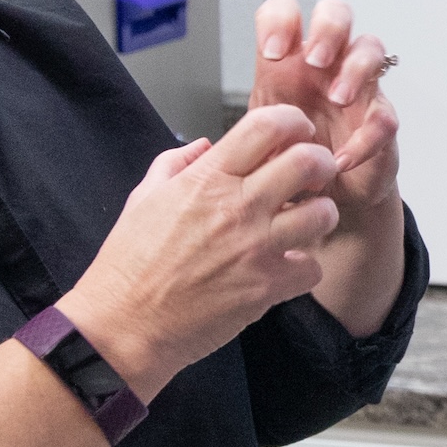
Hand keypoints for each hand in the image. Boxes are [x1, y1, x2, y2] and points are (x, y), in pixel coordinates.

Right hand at [65, 105, 339, 395]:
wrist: (124, 325)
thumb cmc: (129, 263)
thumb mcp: (143, 198)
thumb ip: (176, 162)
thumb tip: (204, 145)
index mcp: (207, 178)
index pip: (267, 125)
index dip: (293, 121)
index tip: (296, 133)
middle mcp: (236, 206)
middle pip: (308, 162)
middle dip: (320, 164)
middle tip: (313, 177)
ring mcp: (255, 247)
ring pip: (322, 214)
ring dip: (318, 216)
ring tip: (302, 224)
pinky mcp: (266, 287)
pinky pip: (312, 268)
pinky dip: (303, 268)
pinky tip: (284, 269)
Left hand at [251, 0, 400, 217]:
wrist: (320, 197)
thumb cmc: (286, 157)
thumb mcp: (256, 140)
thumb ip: (241, 131)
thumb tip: (206, 144)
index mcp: (291, 59)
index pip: (285, 12)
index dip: (280, 21)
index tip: (272, 53)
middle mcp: (327, 64)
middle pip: (336, 13)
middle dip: (327, 29)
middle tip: (315, 60)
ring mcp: (358, 88)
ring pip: (371, 48)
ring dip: (355, 68)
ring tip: (338, 97)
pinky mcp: (380, 121)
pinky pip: (385, 116)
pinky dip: (366, 137)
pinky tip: (341, 158)